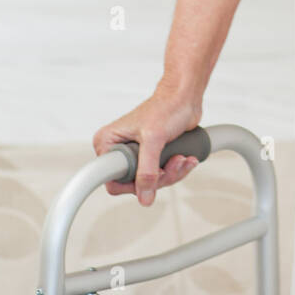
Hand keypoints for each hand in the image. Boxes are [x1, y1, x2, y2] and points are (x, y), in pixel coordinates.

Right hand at [92, 79, 203, 207]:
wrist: (185, 97)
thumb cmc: (166, 107)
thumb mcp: (154, 140)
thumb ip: (147, 171)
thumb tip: (144, 196)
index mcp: (108, 143)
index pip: (112, 180)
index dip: (133, 183)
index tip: (151, 175)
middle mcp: (119, 150)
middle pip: (135, 184)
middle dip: (159, 178)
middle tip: (172, 162)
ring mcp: (136, 154)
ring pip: (151, 182)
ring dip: (172, 173)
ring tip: (181, 158)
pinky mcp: (152, 156)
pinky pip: (162, 175)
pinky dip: (177, 169)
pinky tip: (185, 158)